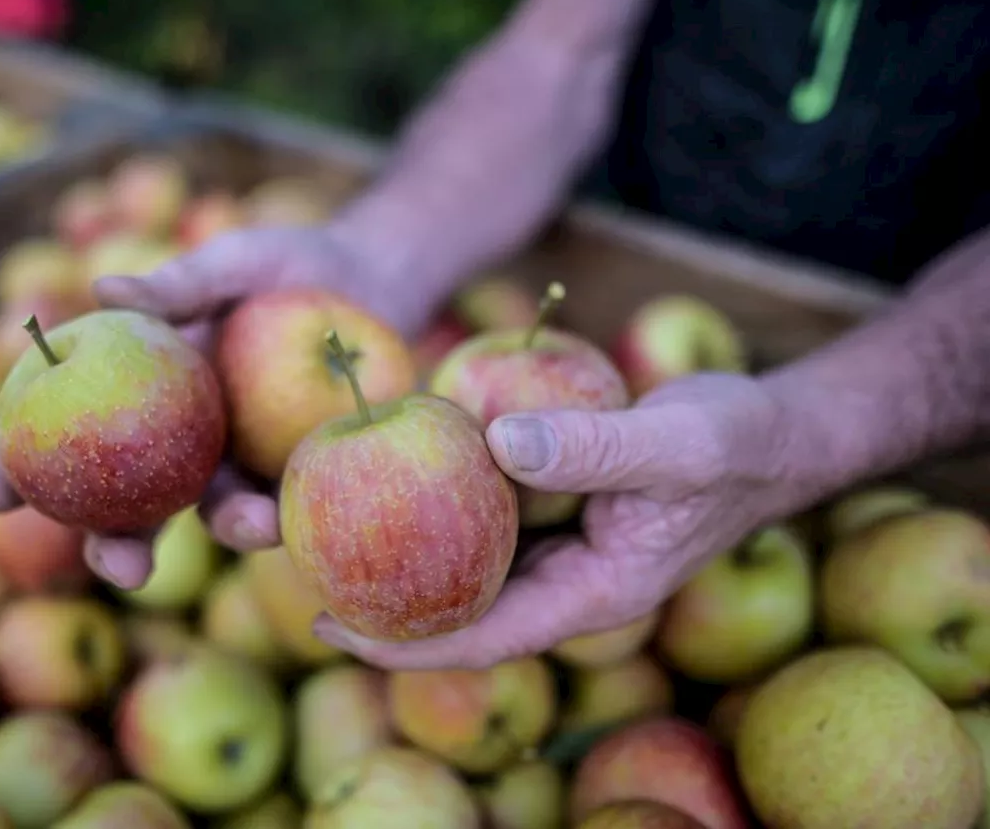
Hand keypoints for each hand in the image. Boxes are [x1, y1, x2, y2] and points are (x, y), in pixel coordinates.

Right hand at [0, 224, 436, 587]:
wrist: (372, 279)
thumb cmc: (286, 265)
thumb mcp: (233, 264)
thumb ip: (179, 283)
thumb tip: (104, 287)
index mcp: (141, 389)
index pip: (66, 431)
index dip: (21, 466)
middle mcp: (180, 438)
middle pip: (128, 503)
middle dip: (113, 546)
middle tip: (118, 565)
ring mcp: (239, 459)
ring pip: (209, 516)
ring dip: (223, 533)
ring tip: (243, 525)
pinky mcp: (295, 469)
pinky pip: (281, 500)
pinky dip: (278, 512)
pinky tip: (282, 515)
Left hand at [310, 373, 812, 669]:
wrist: (775, 432)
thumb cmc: (738, 442)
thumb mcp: (679, 440)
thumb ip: (596, 447)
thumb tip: (497, 442)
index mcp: (594, 591)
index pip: (486, 636)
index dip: (407, 643)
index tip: (330, 626)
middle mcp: (568, 580)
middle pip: (463, 606)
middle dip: (387, 602)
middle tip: (300, 575)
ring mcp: (563, 548)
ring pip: (470, 562)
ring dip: (407, 551)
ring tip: (327, 532)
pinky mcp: (560, 509)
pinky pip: (489, 518)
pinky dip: (444, 503)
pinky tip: (397, 476)